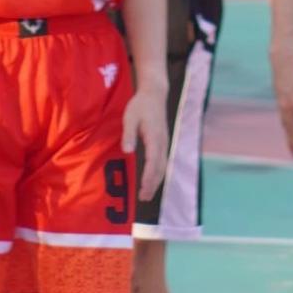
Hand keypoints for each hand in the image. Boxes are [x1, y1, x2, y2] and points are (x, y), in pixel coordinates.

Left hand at [123, 85, 167, 201]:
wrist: (155, 94)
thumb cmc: (140, 105)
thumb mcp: (130, 116)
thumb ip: (129, 134)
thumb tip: (127, 151)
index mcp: (154, 137)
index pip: (153, 161)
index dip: (149, 177)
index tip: (143, 189)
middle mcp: (162, 142)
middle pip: (160, 168)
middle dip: (153, 184)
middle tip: (143, 198)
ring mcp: (165, 143)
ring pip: (163, 166)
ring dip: (156, 182)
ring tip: (146, 194)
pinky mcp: (163, 142)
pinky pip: (163, 162)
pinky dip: (158, 174)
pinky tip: (152, 180)